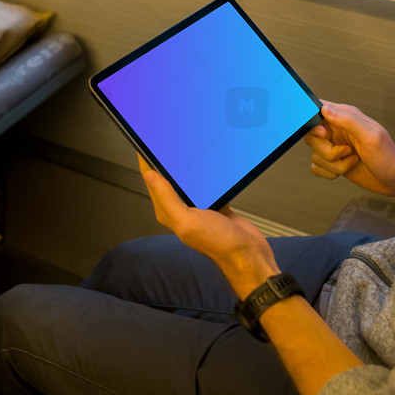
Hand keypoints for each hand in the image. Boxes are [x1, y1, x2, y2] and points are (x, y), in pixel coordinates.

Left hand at [138, 155, 278, 298]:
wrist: (249, 254)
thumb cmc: (220, 244)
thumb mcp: (188, 221)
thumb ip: (168, 199)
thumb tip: (150, 177)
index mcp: (168, 213)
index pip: (152, 181)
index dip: (146, 161)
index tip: (145, 143)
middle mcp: (181, 210)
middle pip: (168, 179)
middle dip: (165, 160)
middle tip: (164, 139)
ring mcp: (199, 207)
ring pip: (188, 180)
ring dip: (187, 165)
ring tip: (184, 146)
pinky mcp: (215, 204)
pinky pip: (207, 185)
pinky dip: (207, 174)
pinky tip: (210, 164)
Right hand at [304, 101, 394, 196]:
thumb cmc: (389, 157)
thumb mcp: (371, 136)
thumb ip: (348, 121)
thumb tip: (326, 109)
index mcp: (345, 117)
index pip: (316, 110)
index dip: (313, 124)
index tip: (325, 135)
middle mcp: (337, 130)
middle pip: (311, 137)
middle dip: (327, 150)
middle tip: (346, 151)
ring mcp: (335, 146)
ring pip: (315, 155)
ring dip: (334, 164)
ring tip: (353, 160)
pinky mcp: (333, 162)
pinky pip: (316, 168)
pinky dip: (330, 173)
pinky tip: (347, 169)